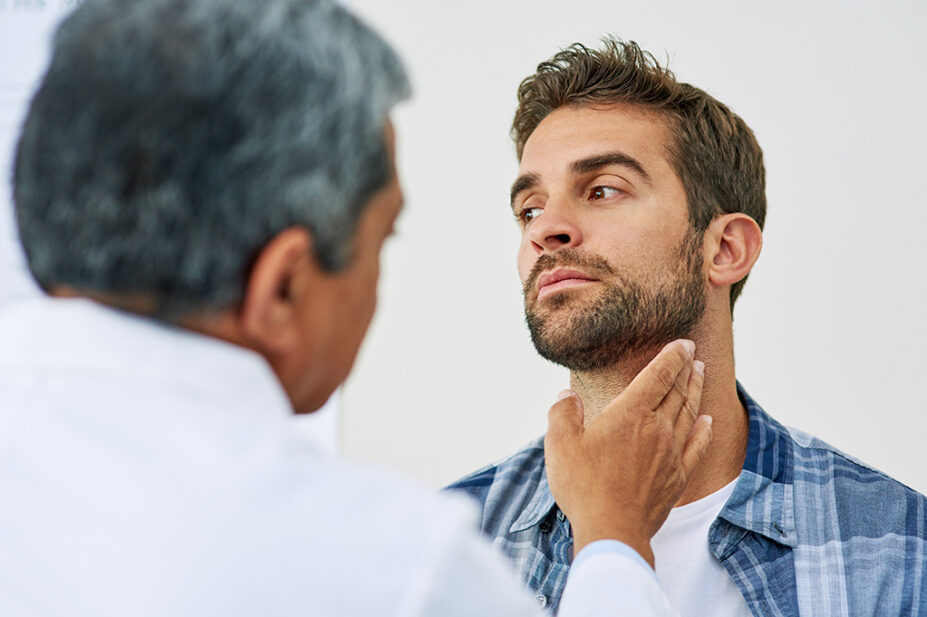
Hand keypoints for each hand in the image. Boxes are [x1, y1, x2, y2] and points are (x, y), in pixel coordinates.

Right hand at [544, 339, 712, 567]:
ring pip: (689, 414)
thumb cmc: (584, 484)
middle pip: (677, 391)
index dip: (672, 356)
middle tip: (693, 355)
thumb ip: (563, 413)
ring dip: (696, 392)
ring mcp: (671, 453)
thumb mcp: (559, 443)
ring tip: (701, 375)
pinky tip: (709, 421)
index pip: (658, 375)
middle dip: (686, 369)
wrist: (612, 528)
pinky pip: (697, 446)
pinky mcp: (677, 477)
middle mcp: (656, 428)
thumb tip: (567, 396)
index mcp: (630, 413)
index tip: (683, 343)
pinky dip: (704, 430)